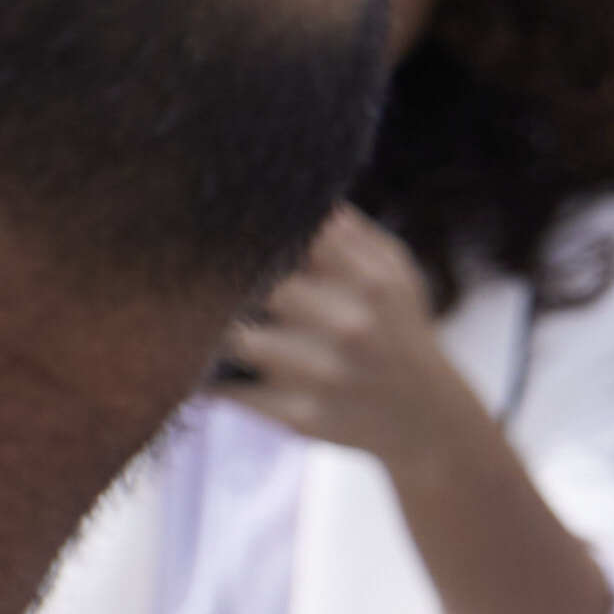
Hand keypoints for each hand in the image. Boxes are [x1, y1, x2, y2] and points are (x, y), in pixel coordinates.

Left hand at [210, 208, 472, 468]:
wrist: (426, 420)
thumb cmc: (398, 330)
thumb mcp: (394, 273)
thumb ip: (347, 234)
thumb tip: (293, 193)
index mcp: (371, 282)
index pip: (291, 239)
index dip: (246, 232)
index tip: (214, 226)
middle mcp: (350, 326)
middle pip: (255, 285)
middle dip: (220, 279)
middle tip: (187, 271)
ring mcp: (325, 375)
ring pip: (235, 338)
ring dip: (207, 327)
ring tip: (188, 316)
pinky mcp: (300, 416)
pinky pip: (230, 388)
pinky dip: (209, 376)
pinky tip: (201, 364)